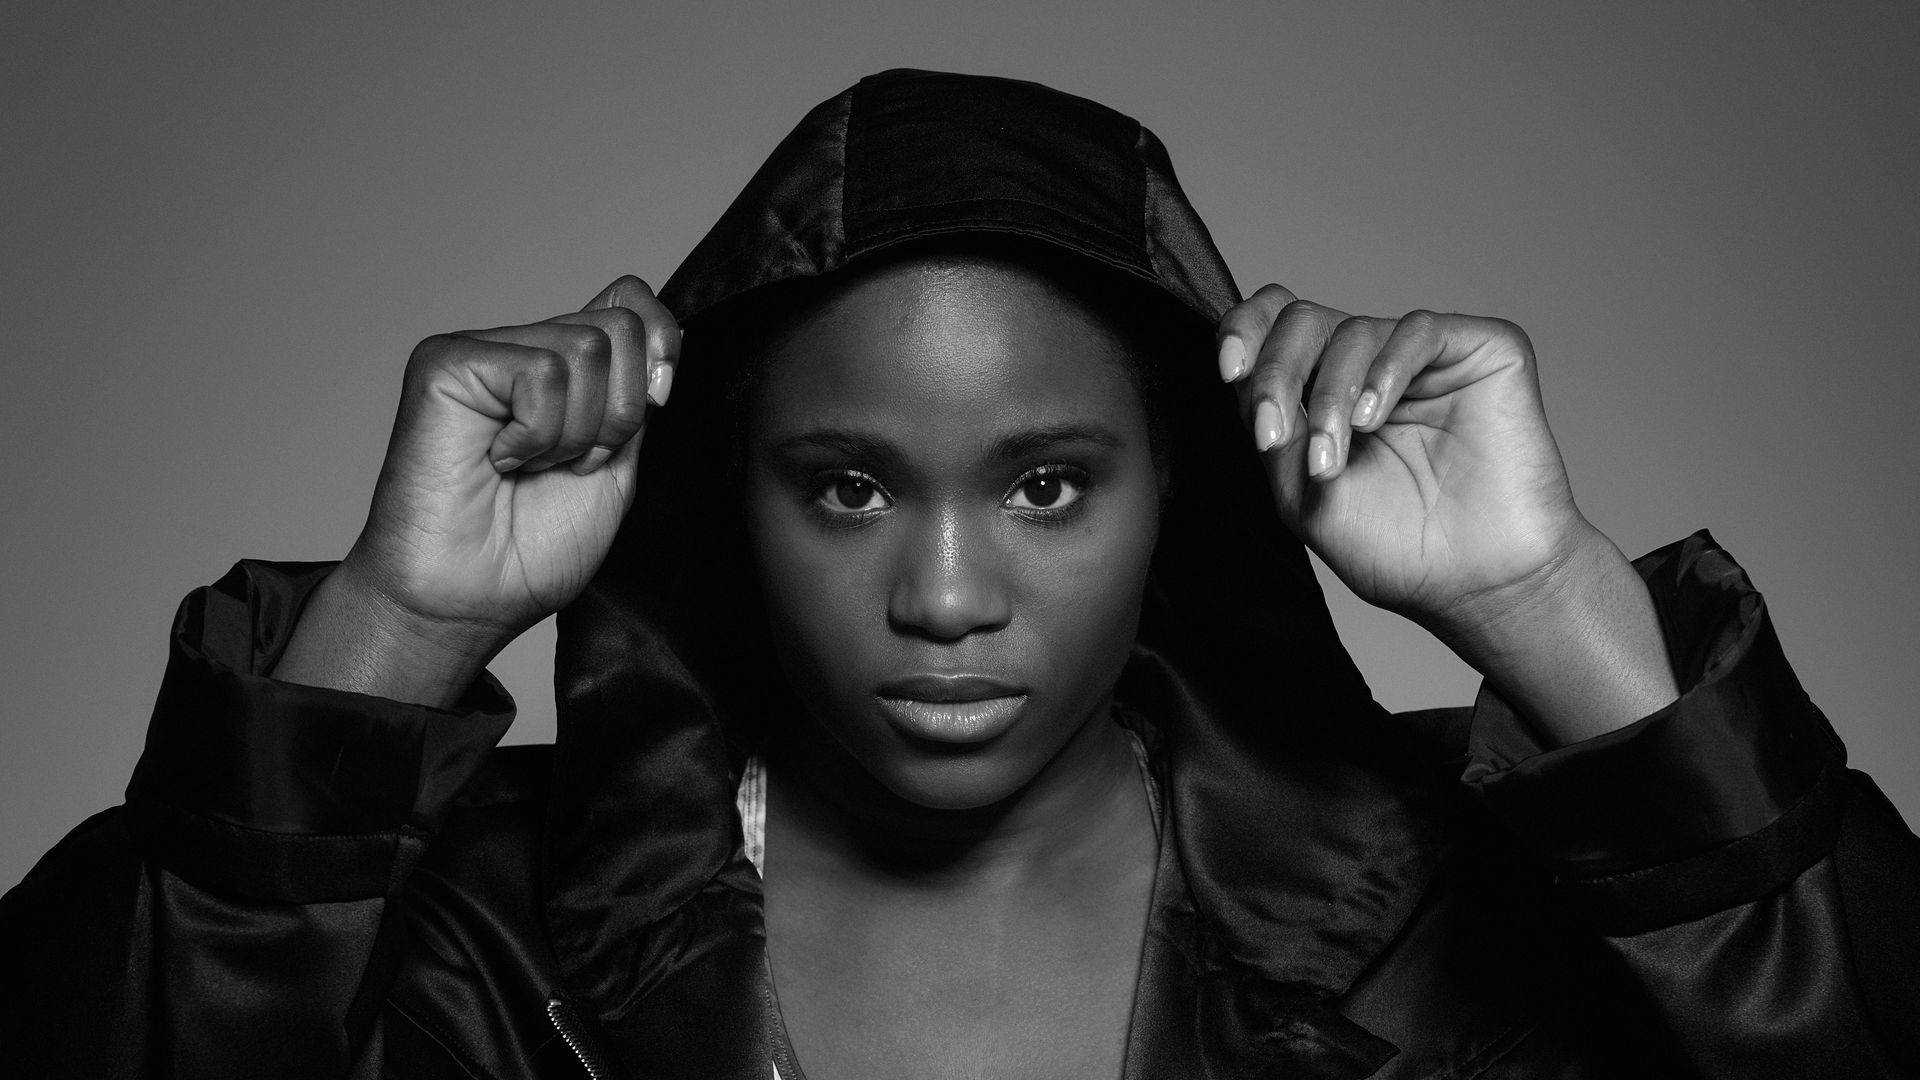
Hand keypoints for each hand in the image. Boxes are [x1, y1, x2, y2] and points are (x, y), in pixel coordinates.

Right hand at [274, 276, 679, 704]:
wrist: (468, 601)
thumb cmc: (529, 550)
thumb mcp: (616, 467)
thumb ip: (635, 400)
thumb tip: (664, 339)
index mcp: (561, 371)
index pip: (627, 302)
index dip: (661, 339)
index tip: (658, 401)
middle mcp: (521, 350)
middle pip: (620, 327)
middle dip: (617, 413)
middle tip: (569, 464)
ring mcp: (482, 351)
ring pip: (586, 348)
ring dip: (575, 432)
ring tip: (529, 467)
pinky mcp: (447, 362)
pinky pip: (540, 371)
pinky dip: (537, 432)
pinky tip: (500, 459)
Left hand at [1217, 285, 1675, 741]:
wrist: (1478, 585)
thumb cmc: (1396, 548)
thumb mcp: (1301, 495)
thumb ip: (1272, 432)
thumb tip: (1243, 376)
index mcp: (1323, 393)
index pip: (1273, 330)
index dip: (1245, 332)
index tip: (1228, 370)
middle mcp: (1370, 365)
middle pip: (1302, 320)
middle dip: (1275, 373)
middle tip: (1273, 435)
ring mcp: (1423, 357)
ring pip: (1353, 330)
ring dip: (1328, 395)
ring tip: (1330, 457)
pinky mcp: (1480, 349)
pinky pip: (1418, 330)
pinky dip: (1385, 369)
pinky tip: (1374, 416)